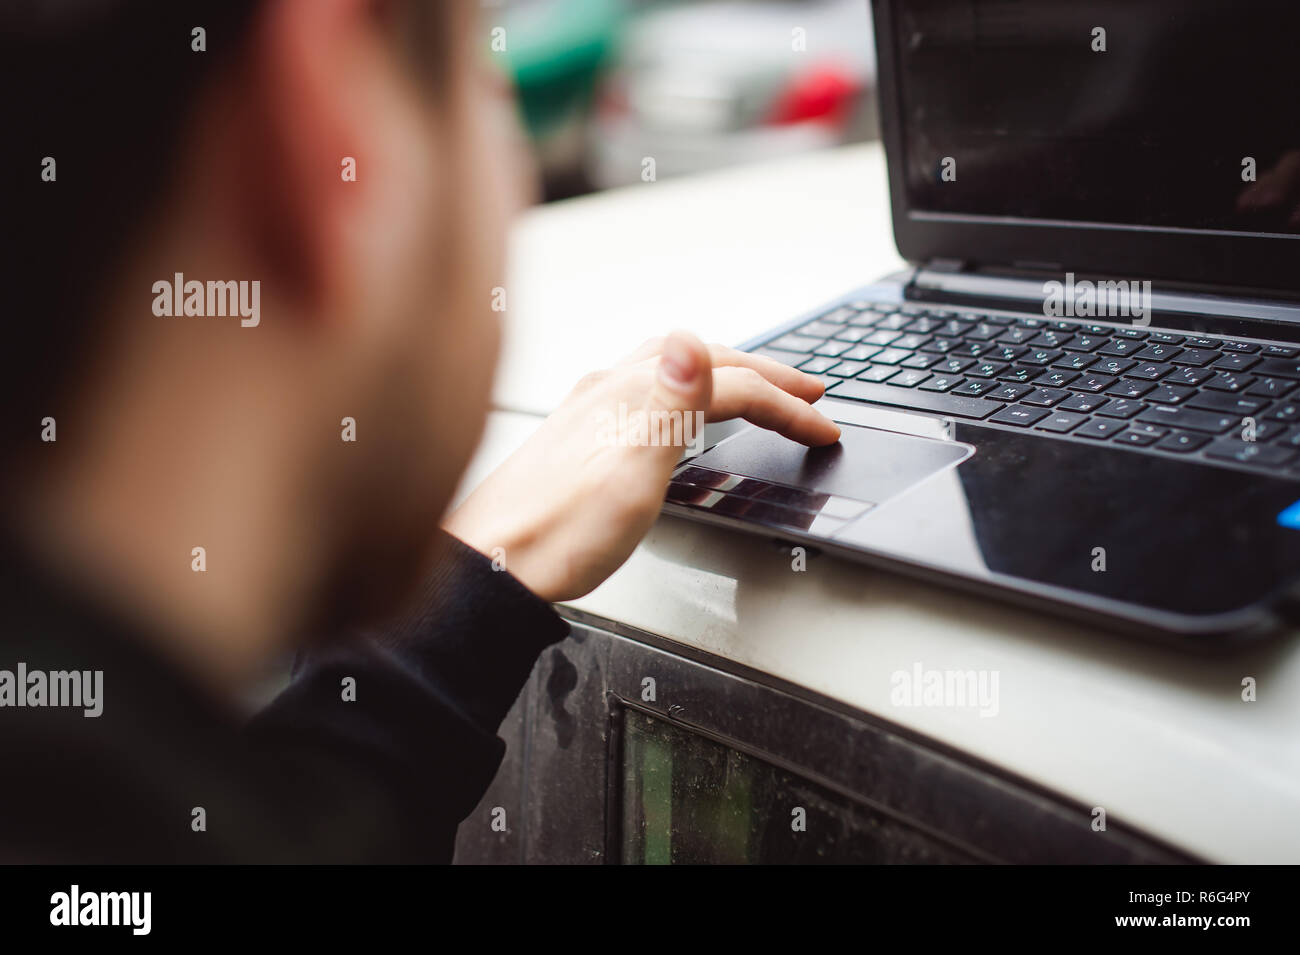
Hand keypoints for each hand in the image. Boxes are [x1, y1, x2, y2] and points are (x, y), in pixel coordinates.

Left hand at [445, 330, 839, 600]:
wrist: (489, 565)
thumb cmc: (556, 535)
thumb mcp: (629, 477)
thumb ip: (668, 408)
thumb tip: (690, 342)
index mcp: (633, 396)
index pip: (730, 384)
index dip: (785, 404)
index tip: (822, 427)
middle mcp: (612, 390)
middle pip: (704, 365)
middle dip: (766, 377)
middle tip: (810, 393)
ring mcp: (594, 407)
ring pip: (673, 369)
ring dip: (726, 374)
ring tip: (758, 387)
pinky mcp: (580, 430)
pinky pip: (648, 387)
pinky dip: (686, 386)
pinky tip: (679, 407)